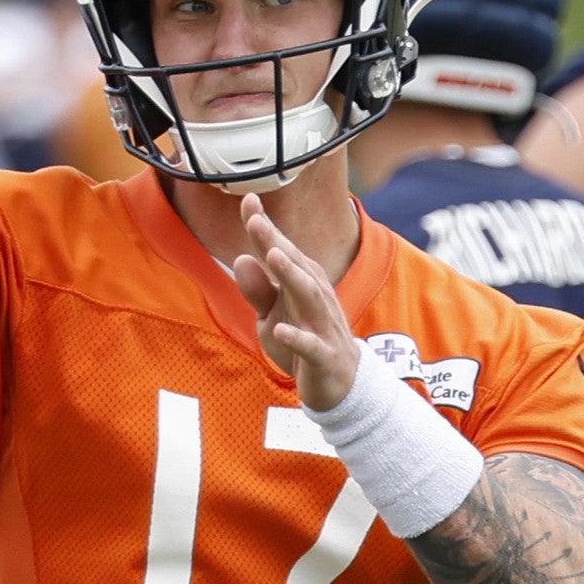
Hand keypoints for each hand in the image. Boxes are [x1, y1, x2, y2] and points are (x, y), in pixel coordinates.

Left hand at [229, 198, 359, 407]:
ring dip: (291, 276)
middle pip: (296, 266)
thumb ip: (258, 289)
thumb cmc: (304, 340)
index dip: (265, 227)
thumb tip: (241, 258)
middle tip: (255, 220)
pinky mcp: (325, 357)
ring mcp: (323, 326)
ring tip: (272, 257)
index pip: (281, 250)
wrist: (341, 384)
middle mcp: (316, 297)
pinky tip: (282, 330)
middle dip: (276, 242)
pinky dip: (298, 338)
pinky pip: (311, 347)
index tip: (247, 199)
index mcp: (304, 282)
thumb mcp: (273, 316)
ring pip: (309, 297)